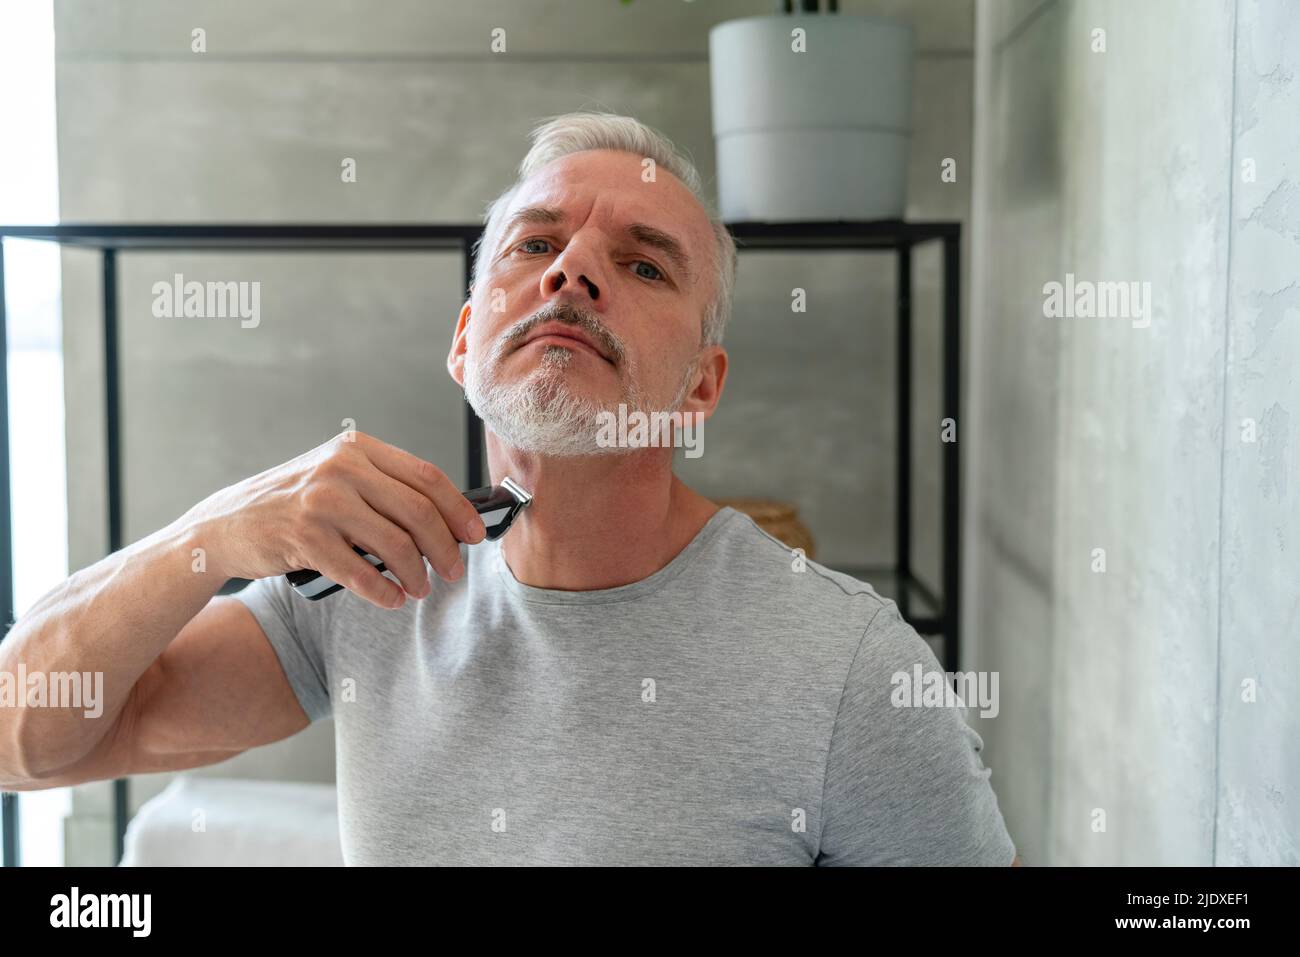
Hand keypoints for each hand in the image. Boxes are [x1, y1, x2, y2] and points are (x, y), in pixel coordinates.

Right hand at [187, 431, 486, 607]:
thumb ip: (385, 489)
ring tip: (420, 589)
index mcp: (357, 449)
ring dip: (417, 575)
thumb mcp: (338, 479)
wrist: (227, 524)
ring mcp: (320, 502)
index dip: (458, 509)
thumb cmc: (295, 505)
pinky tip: (392, 598)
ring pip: (395, 544)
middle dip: (445, 548)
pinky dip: (384, 591)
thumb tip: (450, 520)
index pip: (427, 477)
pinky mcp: (303, 538)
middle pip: (418, 511)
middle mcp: (340, 468)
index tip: (475, 535)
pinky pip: (360, 572)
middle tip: (453, 571)